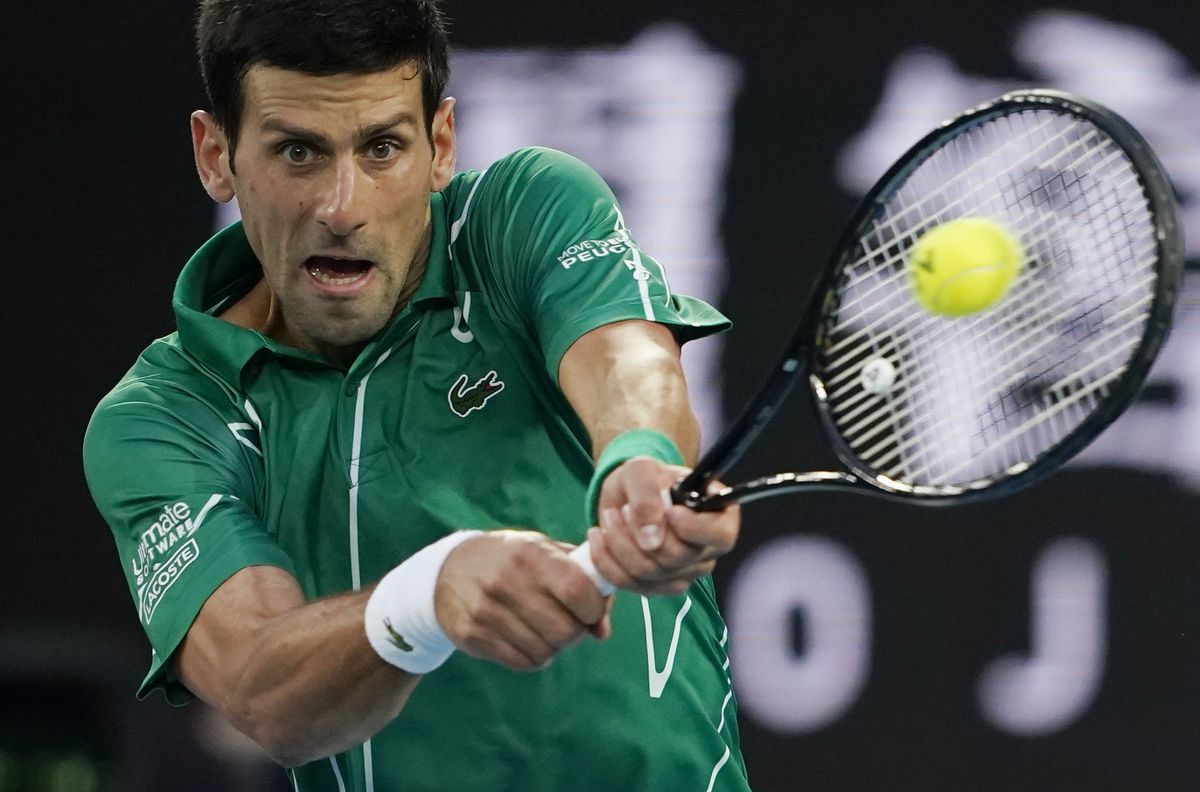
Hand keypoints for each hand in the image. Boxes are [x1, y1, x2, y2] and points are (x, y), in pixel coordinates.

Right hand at [434, 530, 611, 670]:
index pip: (577, 590)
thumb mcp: (544, 553)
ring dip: (554, 646)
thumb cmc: (512, 559)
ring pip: (545, 651)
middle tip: (569, 623)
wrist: (447, 570)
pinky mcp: (472, 636)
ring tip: (545, 628)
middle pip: (565, 630)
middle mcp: (505, 580)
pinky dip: (534, 656)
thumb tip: (603, 631)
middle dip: (576, 632)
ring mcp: (485, 610)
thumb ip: (582, 582)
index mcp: (529, 553)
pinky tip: (527, 638)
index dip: (594, 608)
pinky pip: (522, 662)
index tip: (590, 609)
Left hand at [585, 457, 740, 595]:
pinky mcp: (658, 585)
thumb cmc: (645, 479)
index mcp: (718, 516)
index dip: (694, 529)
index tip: (671, 511)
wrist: (625, 496)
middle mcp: (706, 550)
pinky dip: (607, 561)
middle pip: (678, 558)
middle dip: (640, 533)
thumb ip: (647, 496)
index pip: (720, 535)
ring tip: (609, 517)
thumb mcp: (642, 471)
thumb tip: (651, 539)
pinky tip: (599, 537)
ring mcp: (684, 572)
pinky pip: (631, 584)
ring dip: (620, 545)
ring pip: (651, 574)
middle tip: (622, 509)